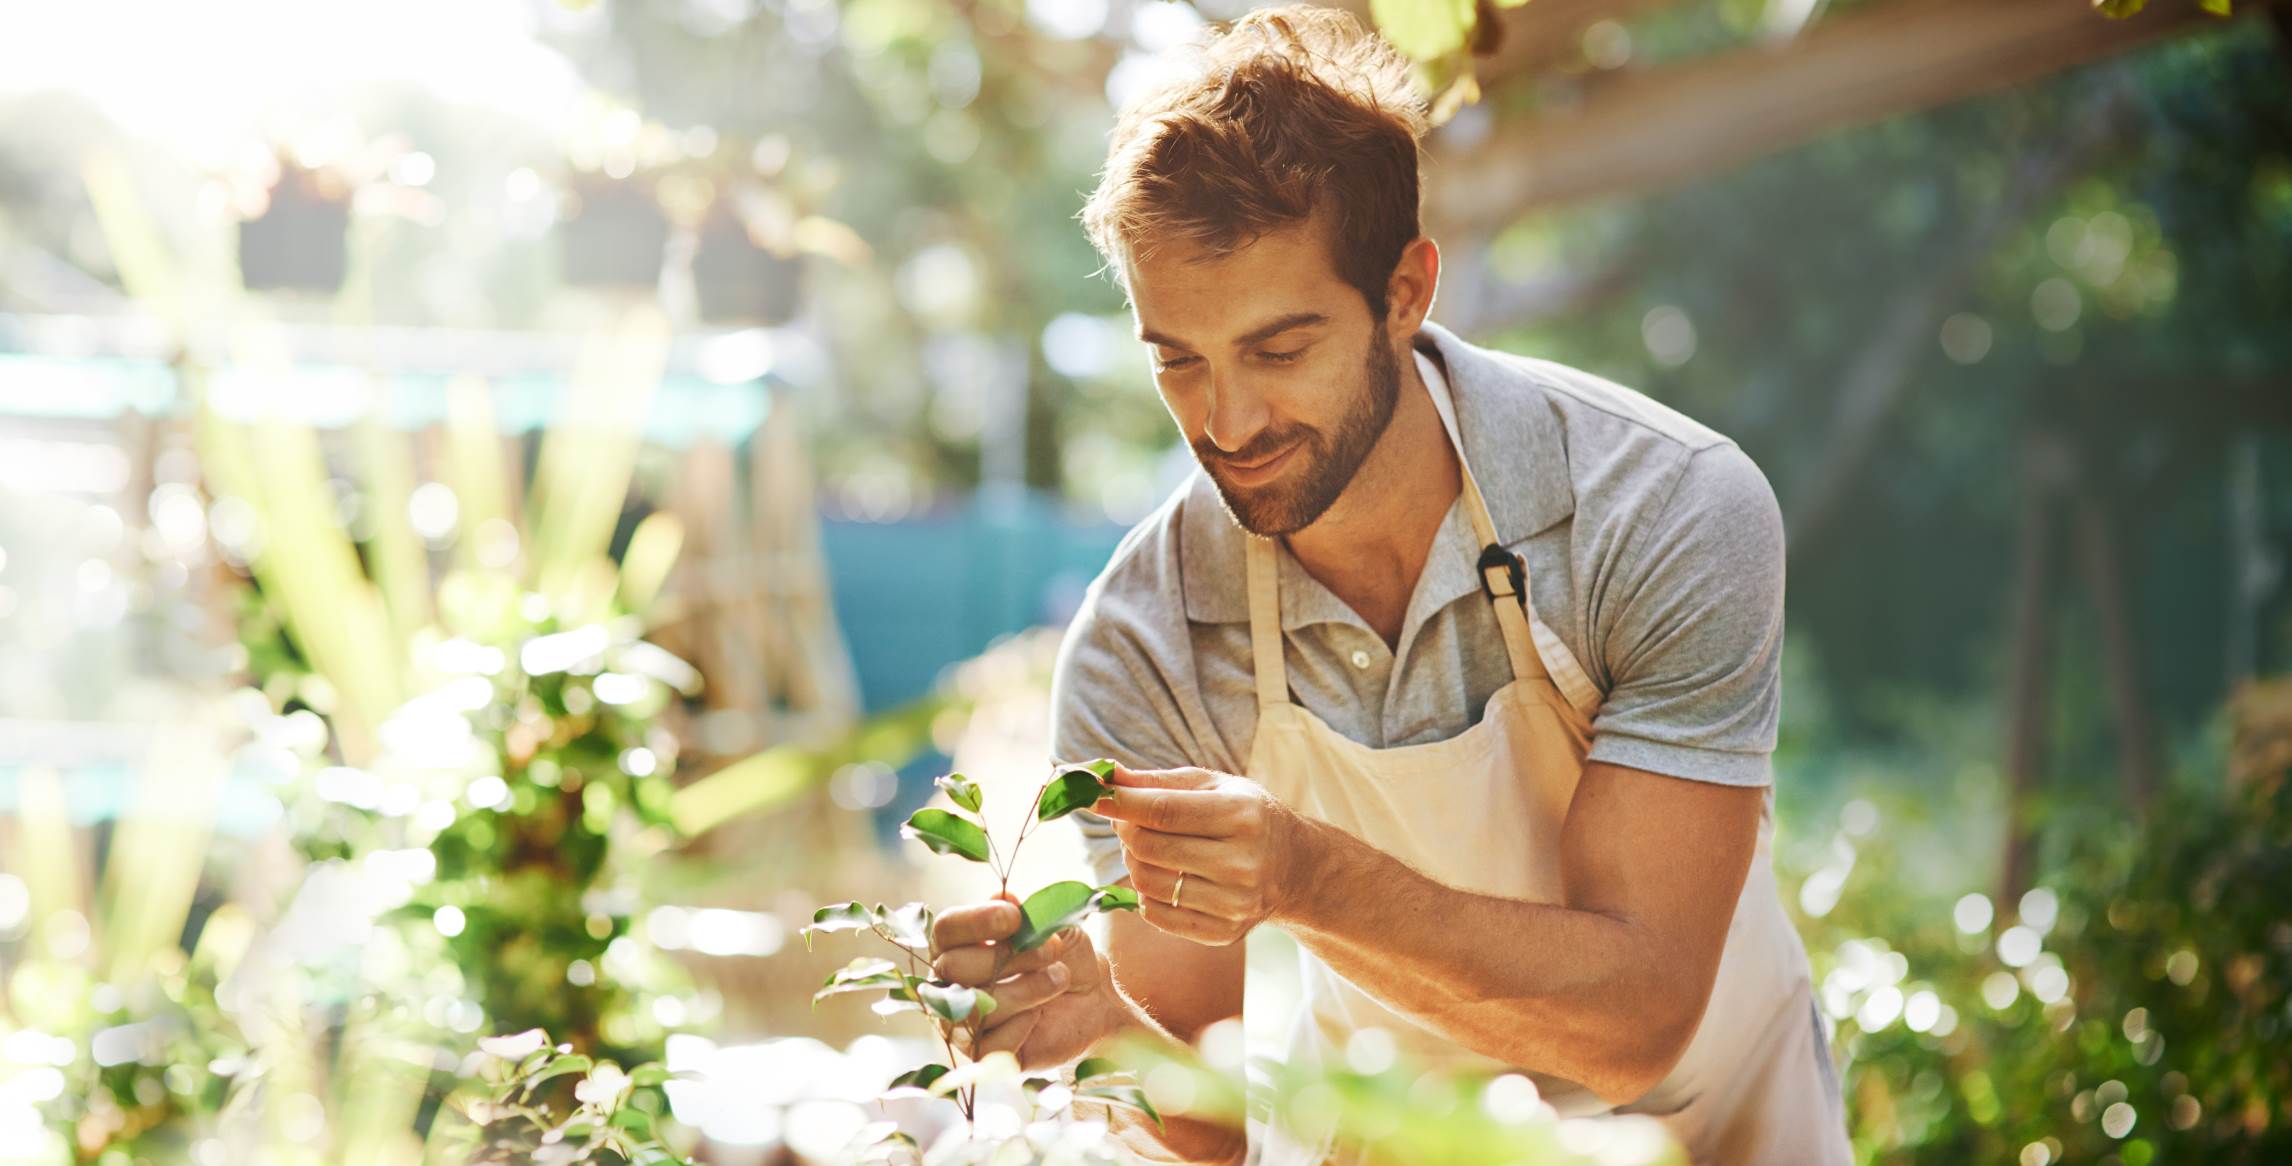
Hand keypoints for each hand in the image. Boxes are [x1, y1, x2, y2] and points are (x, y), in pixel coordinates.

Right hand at [928, 893, 1127, 1070]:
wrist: (1094, 999)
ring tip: (1058, 978)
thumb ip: (1026, 913)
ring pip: (973, 1005)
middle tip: (1051, 949)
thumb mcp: (1053, 925)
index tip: (1015, 917)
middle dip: (1006, 957)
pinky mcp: (982, 1054)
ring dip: (1023, 988)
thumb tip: (1002, 895)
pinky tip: (1039, 1017)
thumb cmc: (1064, 956)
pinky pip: (988, 1043)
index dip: (976, 921)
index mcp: (958, 945)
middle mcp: (950, 983)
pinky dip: (1020, 1026)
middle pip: (953, 966)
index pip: (946, 929)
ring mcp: (962, 1020)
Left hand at [1093, 765, 1310, 946]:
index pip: (1162, 811)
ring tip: (1149, 847)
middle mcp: (1242, 864)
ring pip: (1146, 883)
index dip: (1118, 803)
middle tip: (1128, 819)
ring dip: (1133, 860)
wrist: (1295, 867)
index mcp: (1242, 816)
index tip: (1088, 793)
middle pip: (1148, 848)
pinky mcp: (1223, 934)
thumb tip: (1103, 776)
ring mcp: (1234, 904)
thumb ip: (1157, 782)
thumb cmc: (1247, 816)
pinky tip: (1165, 875)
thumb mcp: (1214, 786)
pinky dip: (1147, 892)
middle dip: (1125, 830)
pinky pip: (1156, 915)